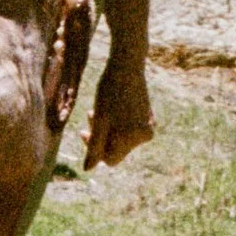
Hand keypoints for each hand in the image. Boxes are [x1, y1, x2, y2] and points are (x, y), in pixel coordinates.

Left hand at [83, 50, 156, 170]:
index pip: (109, 160)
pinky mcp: (150, 119)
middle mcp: (144, 137)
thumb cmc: (110, 90)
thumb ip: (94, 146)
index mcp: (132, 138)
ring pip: (122, 139)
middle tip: (91, 115)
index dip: (95, 150)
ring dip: (108, 128)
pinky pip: (130, 130)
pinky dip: (118, 123)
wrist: (128, 65)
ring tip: (100, 109)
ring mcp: (149, 128)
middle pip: (116, 149)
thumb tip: (87, 170)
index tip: (85, 132)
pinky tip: (113, 107)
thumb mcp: (99, 119)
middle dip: (101, 136)